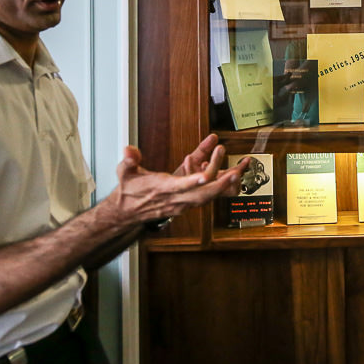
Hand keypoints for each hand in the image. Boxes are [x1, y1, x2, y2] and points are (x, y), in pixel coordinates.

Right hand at [108, 137, 247, 223]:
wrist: (128, 212)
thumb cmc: (129, 191)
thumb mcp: (124, 173)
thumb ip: (128, 161)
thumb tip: (128, 151)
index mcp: (162, 189)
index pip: (180, 186)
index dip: (193, 181)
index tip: (205, 175)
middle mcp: (175, 199)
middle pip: (201, 194)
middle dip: (219, 184)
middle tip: (235, 173)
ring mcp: (183, 203)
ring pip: (208, 197)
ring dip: (224, 186)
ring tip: (240, 172)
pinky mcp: (187, 203)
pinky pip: (207, 197)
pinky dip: (220, 188)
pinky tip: (231, 177)